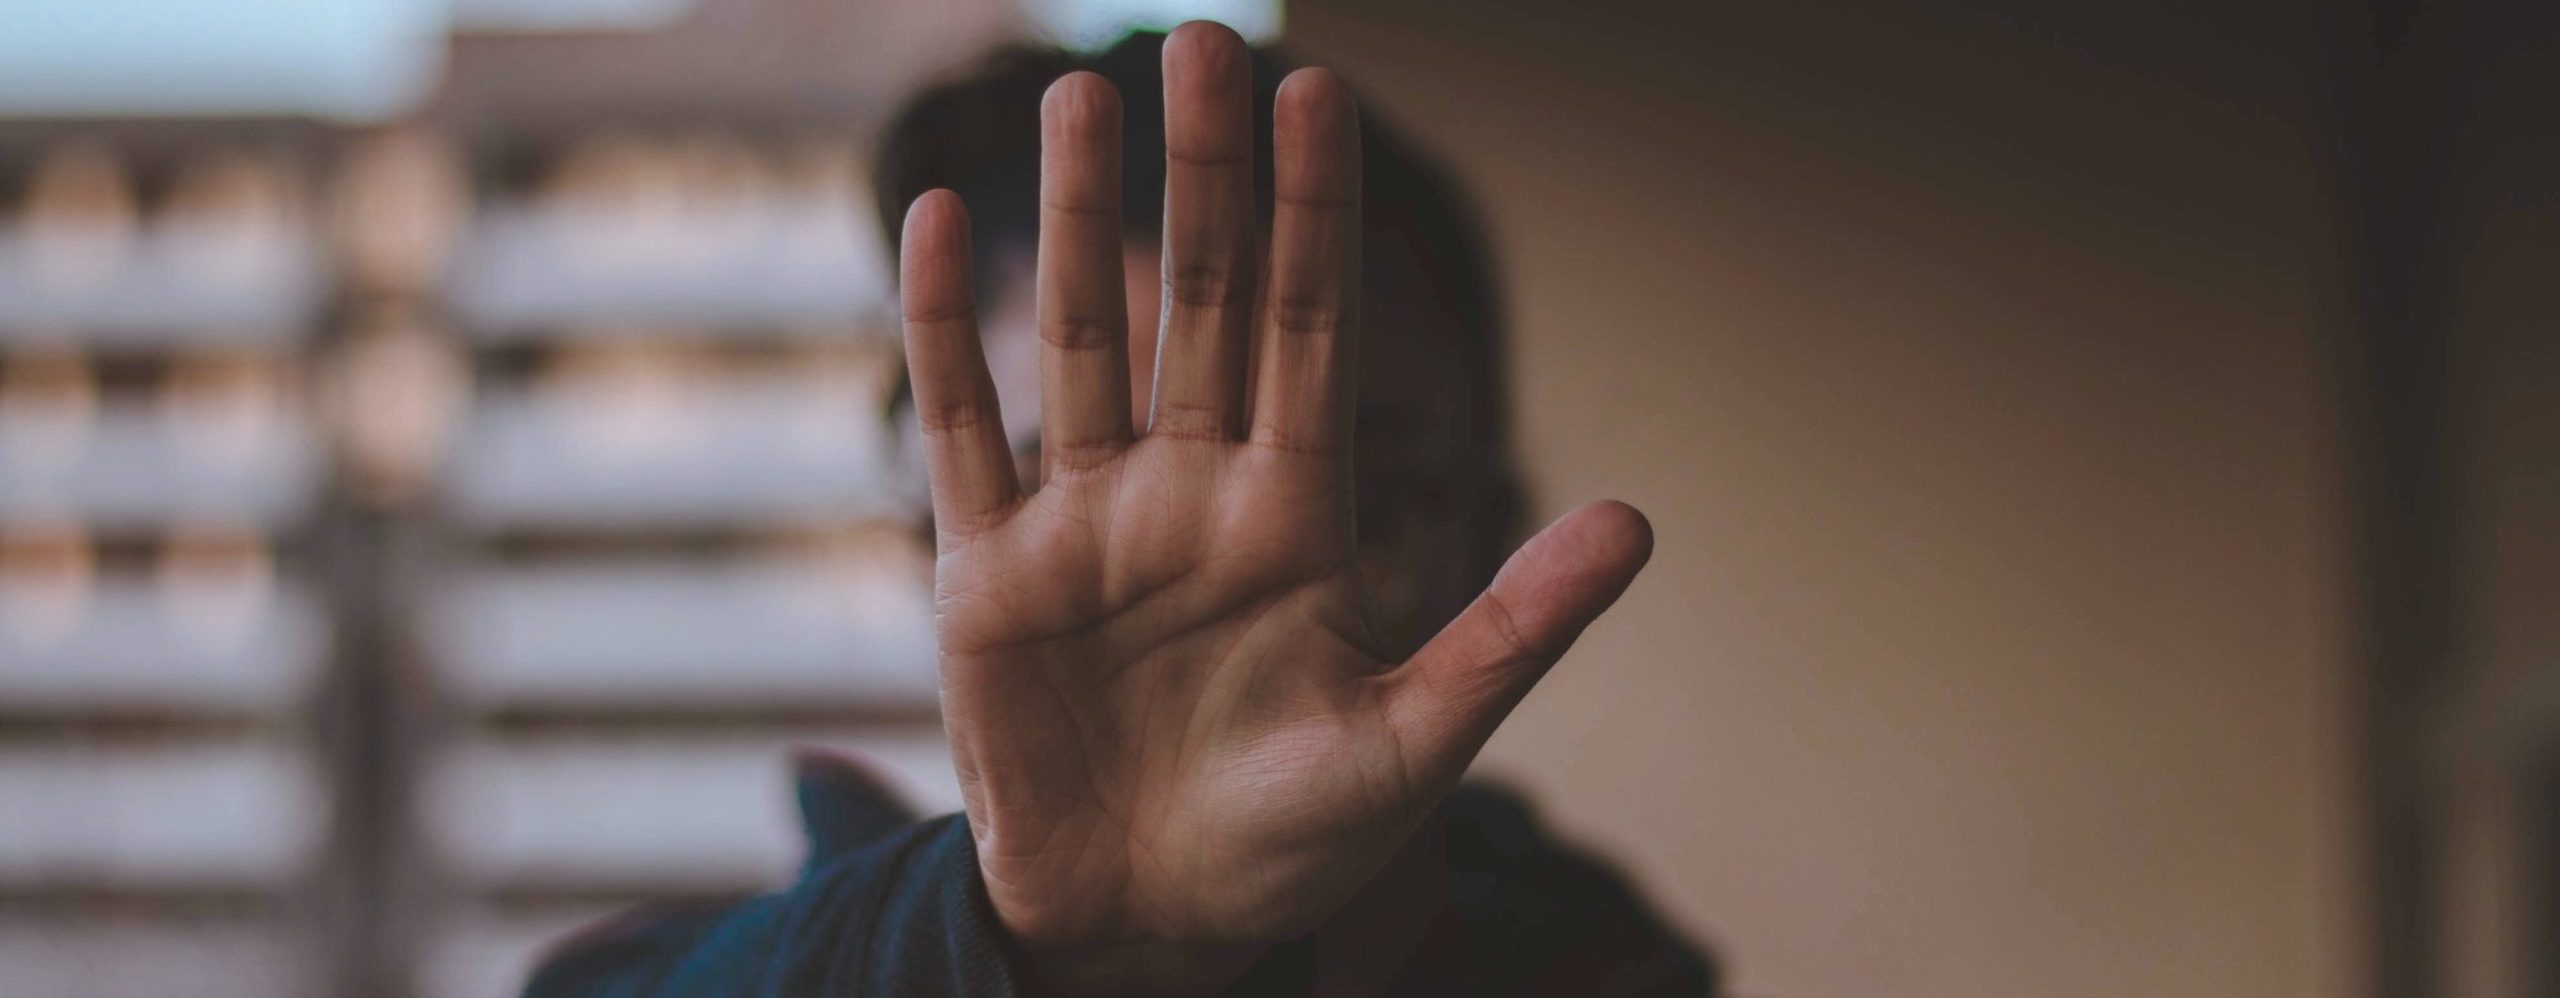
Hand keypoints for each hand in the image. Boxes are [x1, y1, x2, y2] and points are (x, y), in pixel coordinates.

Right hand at [899, 22, 1654, 995]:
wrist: (1151, 927)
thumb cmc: (1294, 843)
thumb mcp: (1421, 743)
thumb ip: (1514, 628)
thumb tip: (1641, 521)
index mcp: (1297, 515)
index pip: (1313, 328)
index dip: (1315, 212)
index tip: (1315, 90)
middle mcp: (1191, 491)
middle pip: (1202, 303)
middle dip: (1202, 177)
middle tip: (1196, 42)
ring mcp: (1085, 523)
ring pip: (1083, 337)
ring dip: (1081, 221)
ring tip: (1079, 97)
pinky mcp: (985, 574)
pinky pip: (962, 429)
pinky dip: (945, 330)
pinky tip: (939, 224)